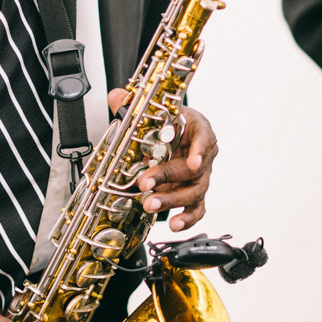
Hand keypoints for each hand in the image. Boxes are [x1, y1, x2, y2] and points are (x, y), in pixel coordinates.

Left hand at [107, 90, 217, 232]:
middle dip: (168, 177)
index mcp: (198, 129)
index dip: (200, 151)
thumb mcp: (155, 111)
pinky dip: (187, 219)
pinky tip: (174, 225)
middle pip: (193, 170)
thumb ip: (134, 103)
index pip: (204, 138)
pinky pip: (197, 209)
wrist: (180, 135)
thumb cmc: (173, 123)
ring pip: (194, 192)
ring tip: (151, 205)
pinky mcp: (194, 195)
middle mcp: (203, 155)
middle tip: (145, 183)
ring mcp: (200, 177)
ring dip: (172, 201)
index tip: (193, 162)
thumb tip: (117, 97)